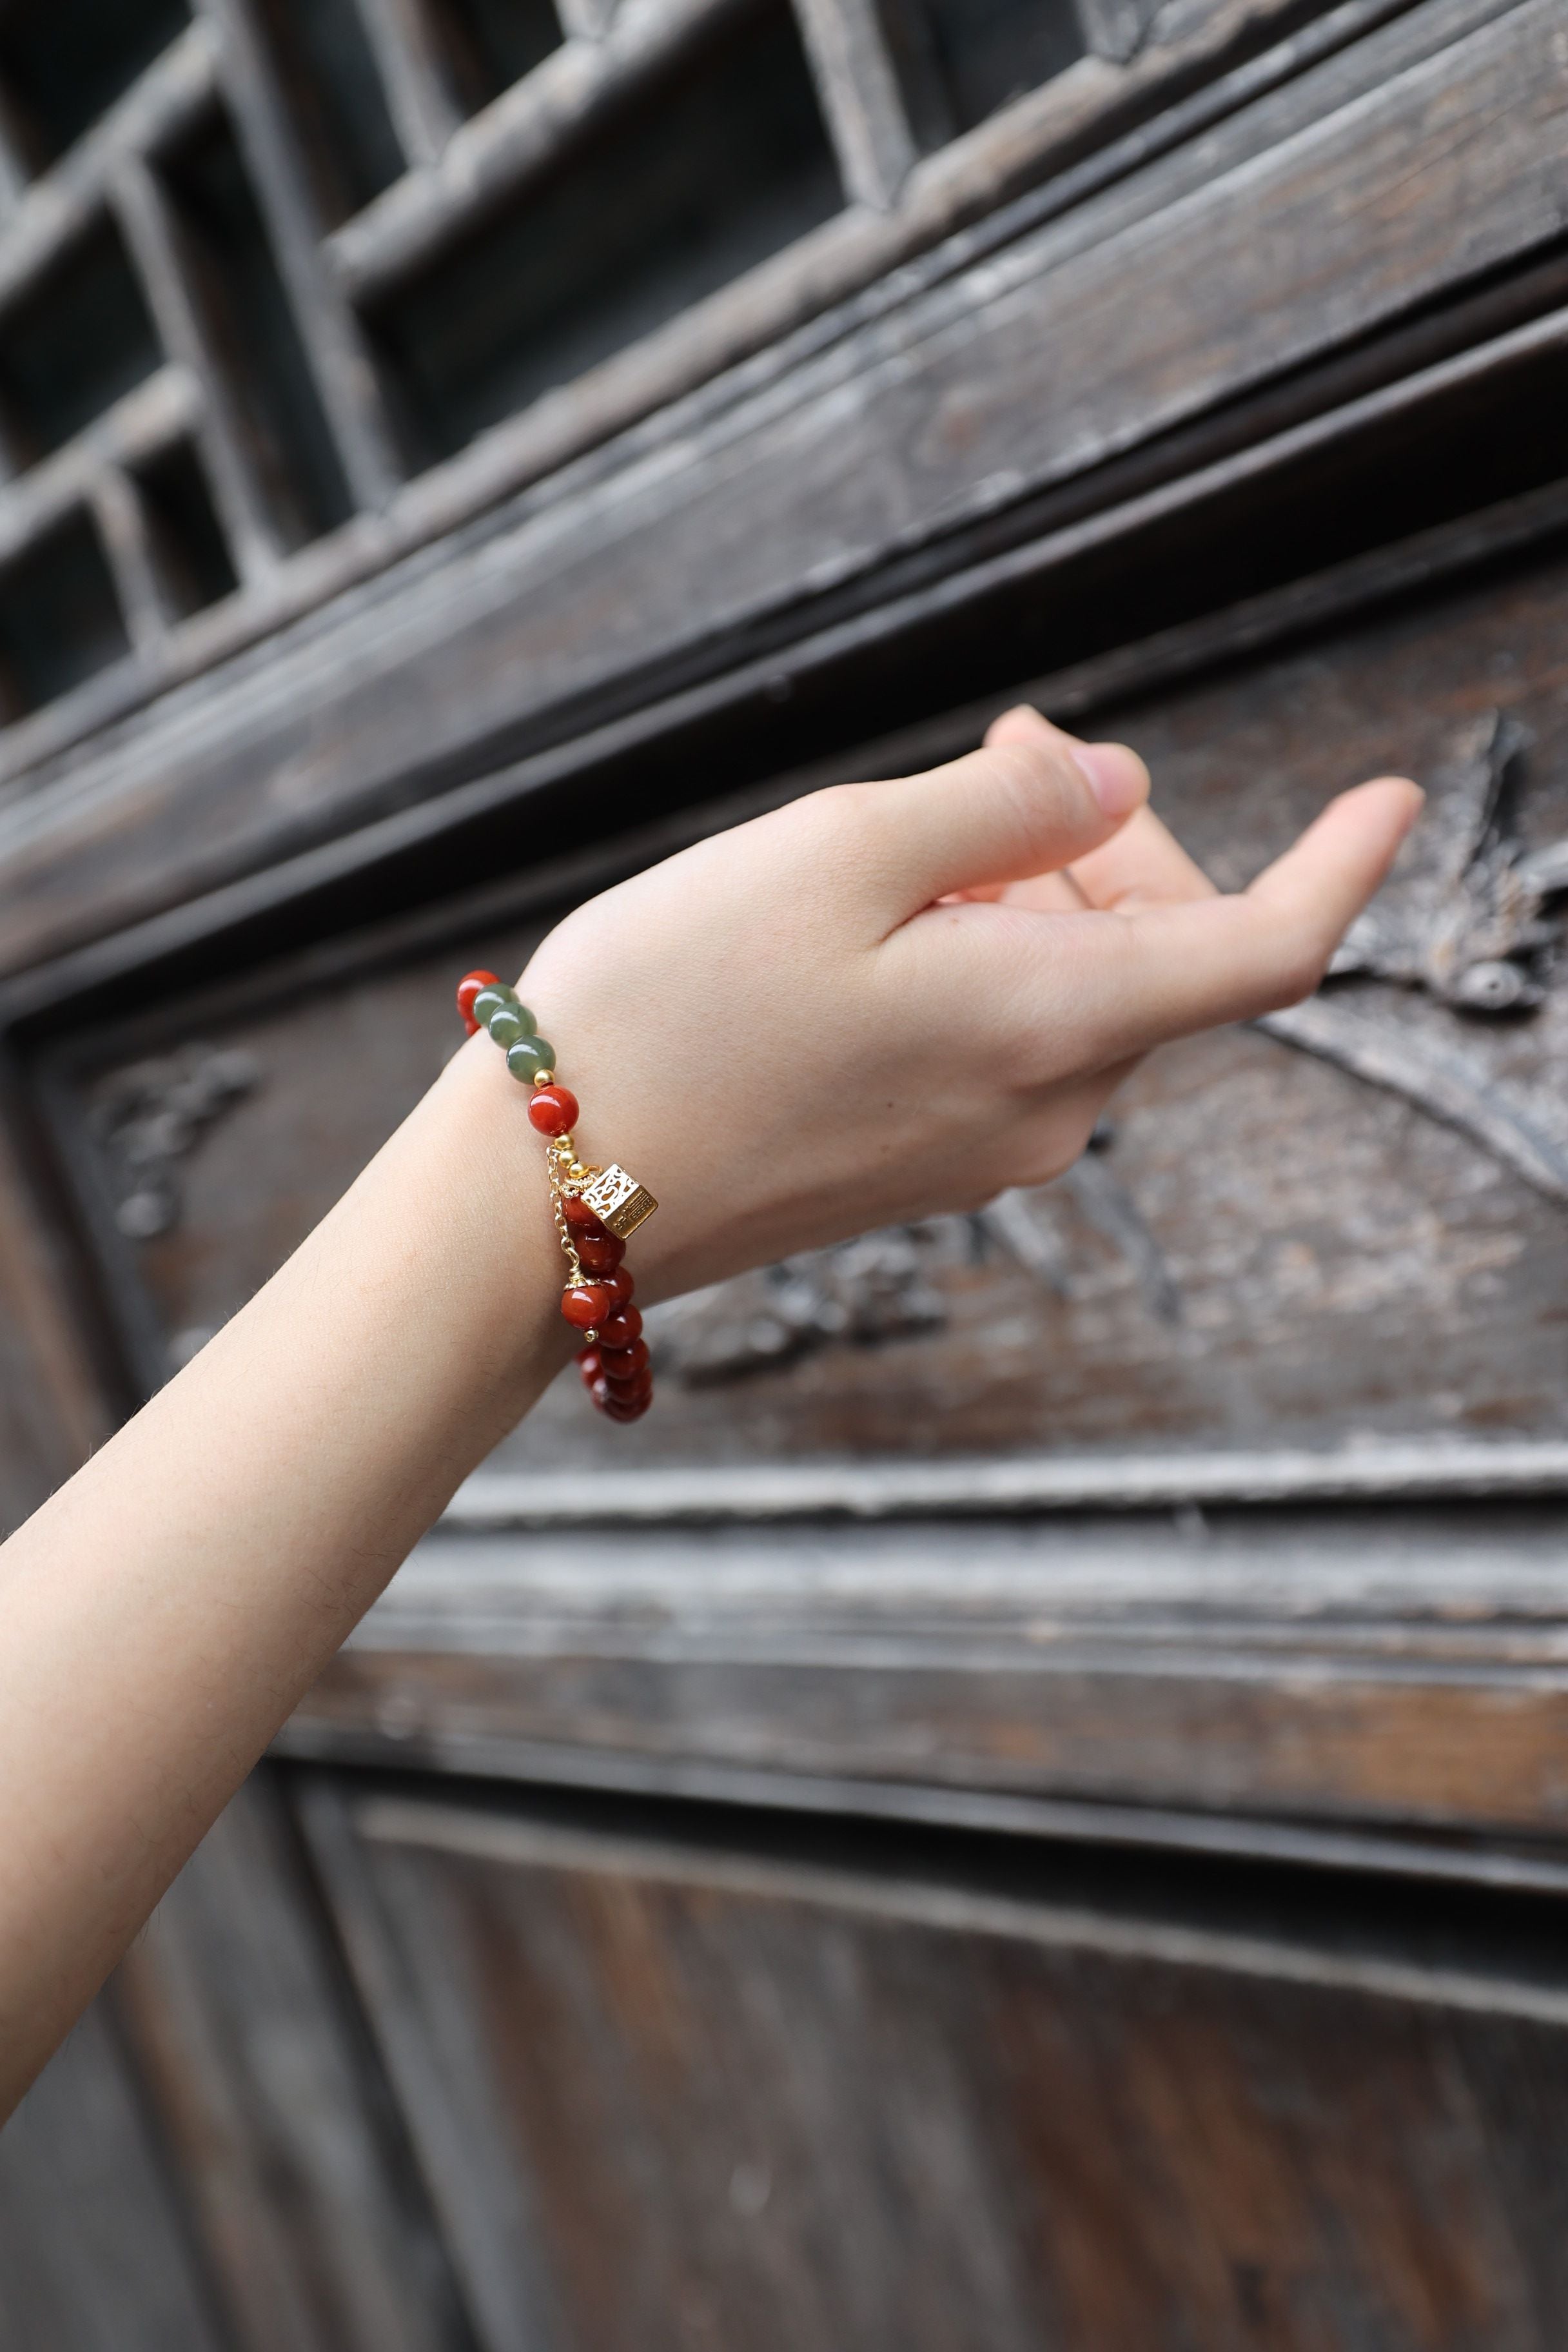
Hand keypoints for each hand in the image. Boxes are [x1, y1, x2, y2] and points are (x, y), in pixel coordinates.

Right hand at [518, 707, 1420, 1301]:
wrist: (542, 1201)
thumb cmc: (674, 1011)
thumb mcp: (841, 853)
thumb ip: (1006, 811)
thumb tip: (1118, 786)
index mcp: (1054, 1023)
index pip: (1268, 948)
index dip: (1344, 861)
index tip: (1393, 795)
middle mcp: (1047, 1106)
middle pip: (1158, 948)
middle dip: (1103, 834)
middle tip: (999, 744)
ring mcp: (982, 1149)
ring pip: (1072, 988)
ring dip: (1023, 891)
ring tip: (900, 842)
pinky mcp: (919, 1167)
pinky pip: (1000, 1039)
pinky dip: (976, 959)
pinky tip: (871, 931)